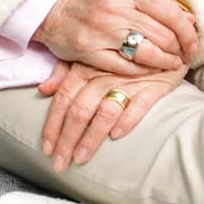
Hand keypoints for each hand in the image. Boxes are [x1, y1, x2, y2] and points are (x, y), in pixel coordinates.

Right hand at [33, 0, 198, 73]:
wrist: (48, 6)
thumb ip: (152, 1)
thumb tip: (189, 19)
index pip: (171, 13)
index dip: (188, 32)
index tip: (192, 42)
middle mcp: (115, 8)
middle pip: (163, 36)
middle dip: (180, 50)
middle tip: (183, 55)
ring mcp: (102, 31)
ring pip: (149, 54)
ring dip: (165, 63)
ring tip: (170, 63)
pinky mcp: (90, 51)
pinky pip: (127, 66)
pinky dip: (143, 70)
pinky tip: (148, 68)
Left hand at [37, 59, 186, 171]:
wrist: (160, 39)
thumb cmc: (120, 52)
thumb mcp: (89, 56)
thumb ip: (65, 71)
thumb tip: (43, 89)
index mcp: (84, 69)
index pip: (63, 100)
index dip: (53, 124)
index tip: (46, 148)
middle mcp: (103, 76)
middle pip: (80, 111)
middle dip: (67, 140)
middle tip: (60, 164)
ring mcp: (128, 82)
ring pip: (105, 113)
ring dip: (91, 137)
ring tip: (81, 158)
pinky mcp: (153, 87)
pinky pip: (139, 105)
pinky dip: (127, 120)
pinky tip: (116, 136)